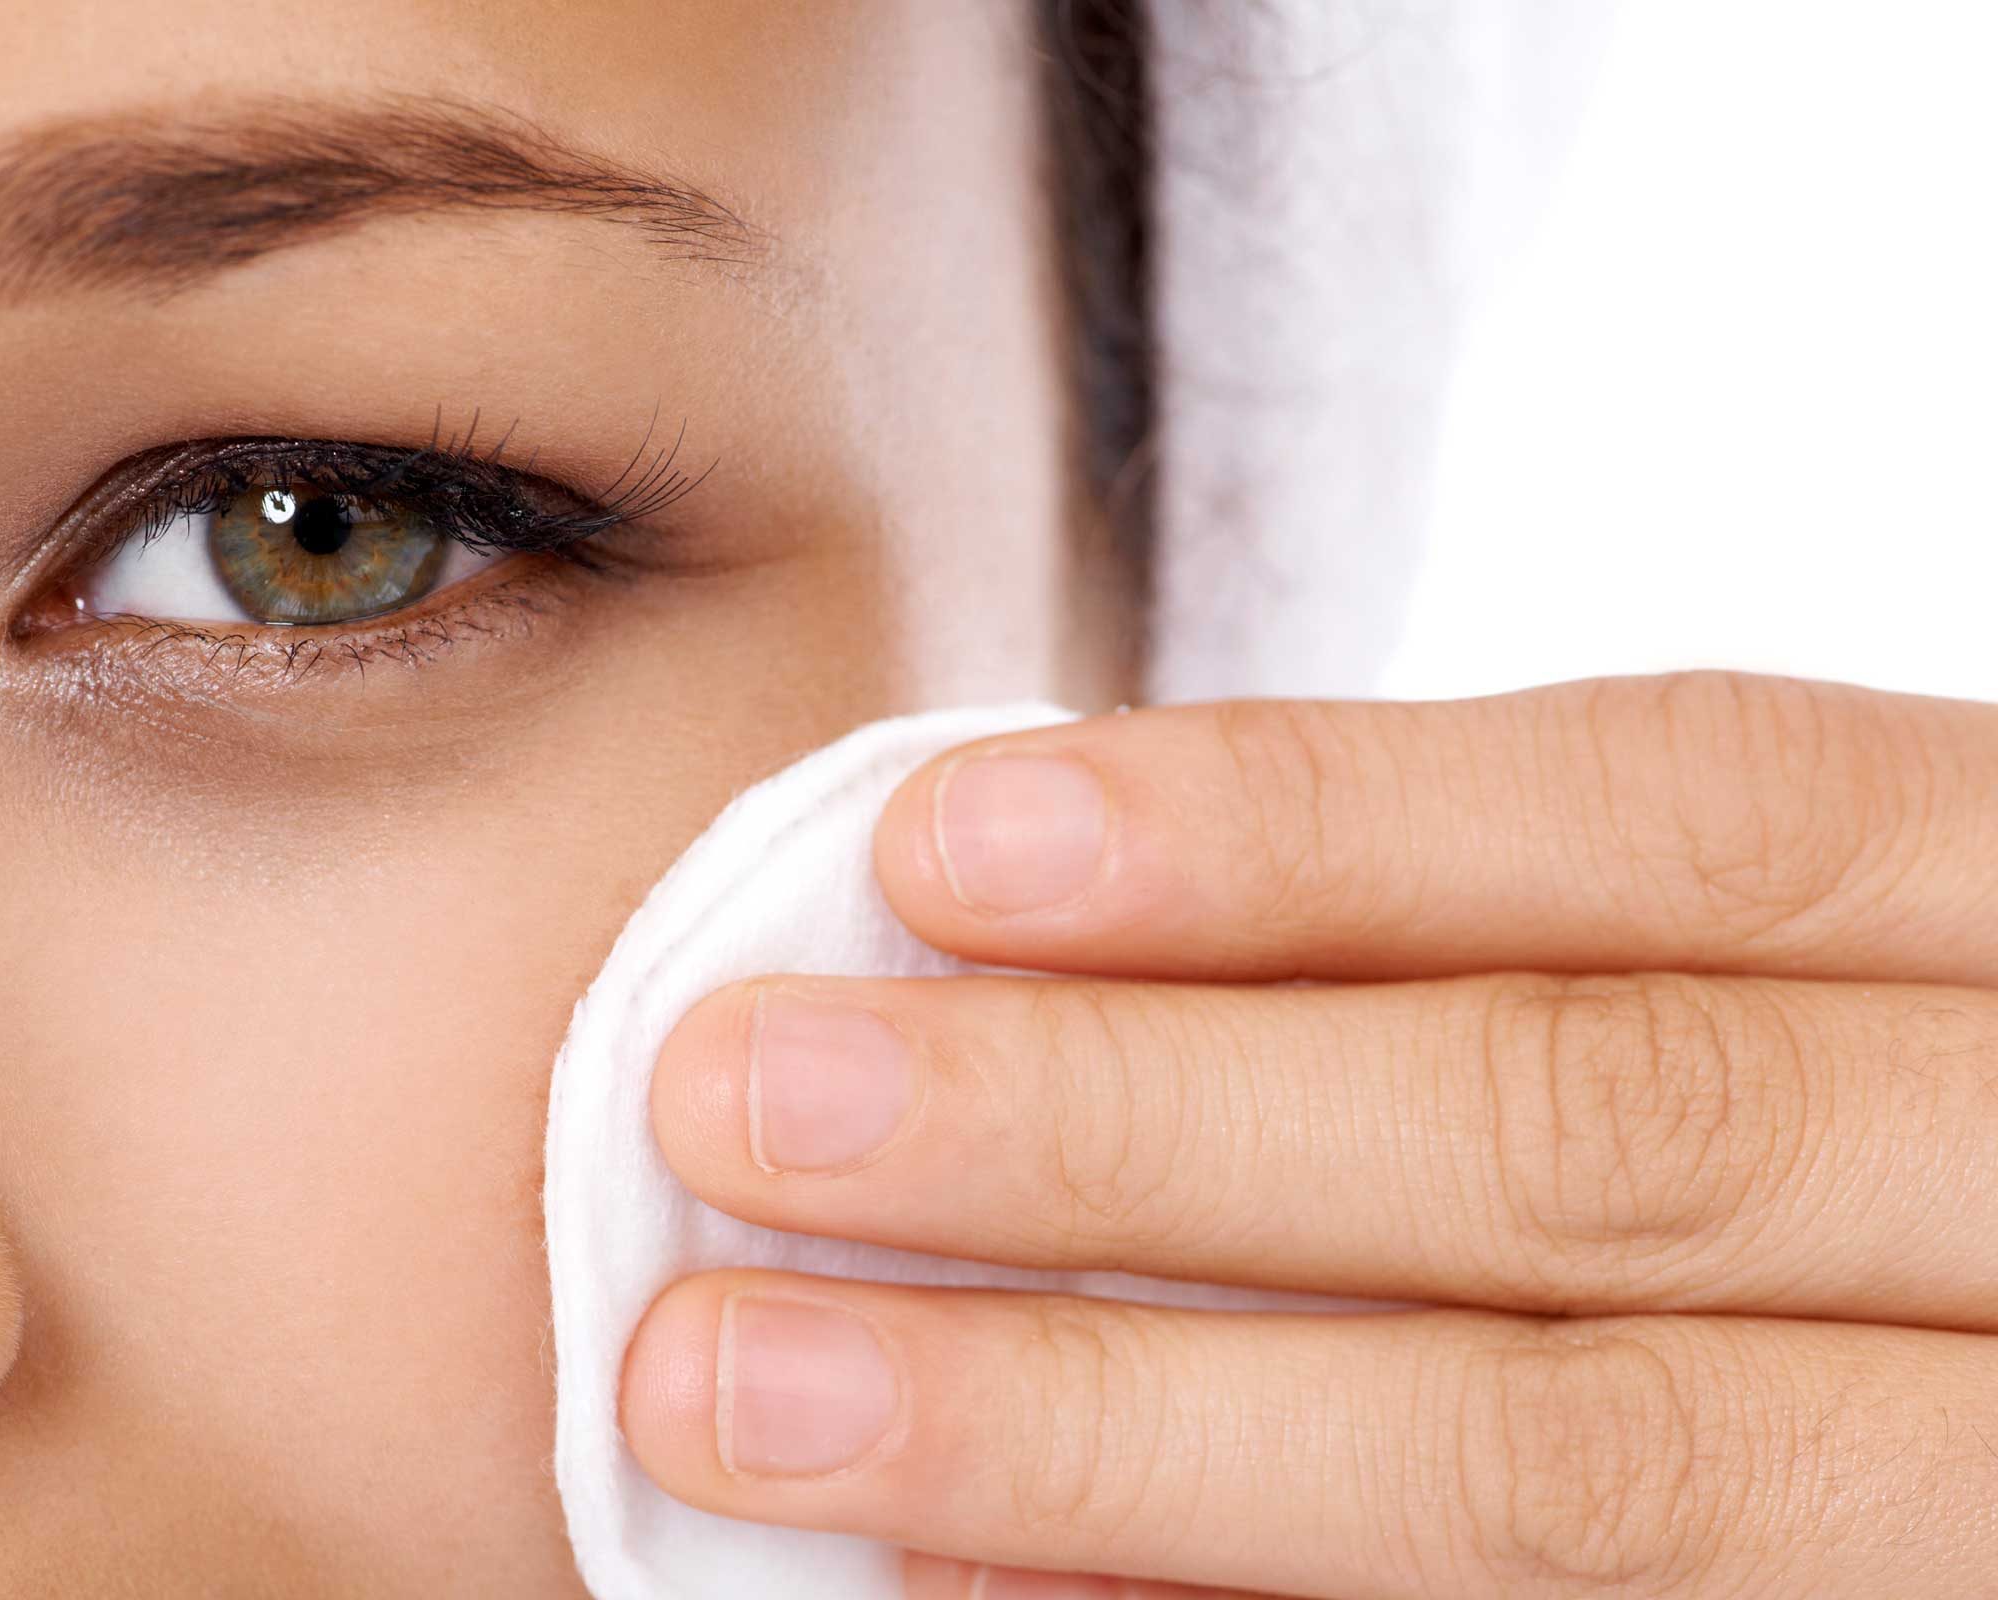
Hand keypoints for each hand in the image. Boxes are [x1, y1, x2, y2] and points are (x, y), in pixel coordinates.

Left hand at [615, 670, 1997, 1598]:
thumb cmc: (1884, 1158)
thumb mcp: (1829, 1001)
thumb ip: (1533, 966)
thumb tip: (1034, 940)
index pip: (1688, 813)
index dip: (1298, 822)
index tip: (935, 840)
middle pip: (1588, 1126)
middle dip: (1127, 1119)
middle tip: (741, 1100)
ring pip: (1575, 1456)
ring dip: (1111, 1422)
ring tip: (762, 1383)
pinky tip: (979, 1588)